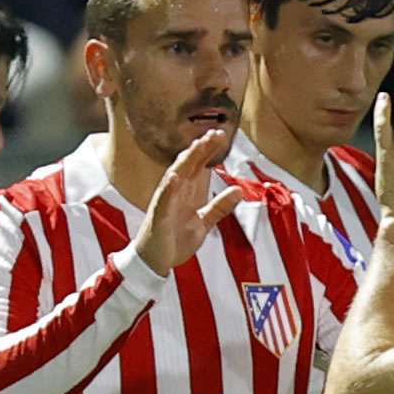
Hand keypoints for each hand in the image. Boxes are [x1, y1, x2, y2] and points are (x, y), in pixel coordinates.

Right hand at [136, 130, 243, 276]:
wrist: (155, 261)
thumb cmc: (174, 239)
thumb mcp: (203, 222)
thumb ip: (219, 207)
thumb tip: (238, 191)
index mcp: (187, 193)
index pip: (199, 166)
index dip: (209, 150)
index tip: (222, 135)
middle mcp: (175, 192)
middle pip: (188, 165)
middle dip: (201, 148)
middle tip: (215, 132)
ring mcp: (165, 202)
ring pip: (175, 175)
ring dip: (186, 160)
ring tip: (197, 145)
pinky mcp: (159, 216)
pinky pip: (163, 200)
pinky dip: (168, 188)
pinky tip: (175, 176)